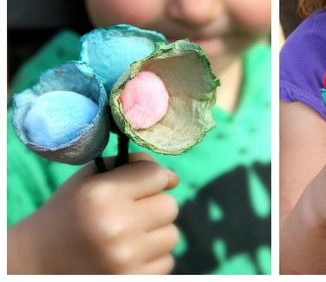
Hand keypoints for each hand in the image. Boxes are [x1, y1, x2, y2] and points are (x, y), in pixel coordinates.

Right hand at [8, 153, 179, 273]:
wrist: (39, 261)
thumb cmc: (72, 212)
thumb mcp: (92, 178)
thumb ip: (133, 167)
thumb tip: (173, 180)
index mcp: (102, 195)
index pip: (157, 175)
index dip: (149, 178)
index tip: (135, 187)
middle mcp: (115, 227)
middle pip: (170, 206)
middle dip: (153, 206)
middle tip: (128, 213)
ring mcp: (125, 259)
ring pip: (172, 235)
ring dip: (155, 233)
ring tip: (126, 236)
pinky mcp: (132, 280)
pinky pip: (167, 261)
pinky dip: (152, 257)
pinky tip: (126, 255)